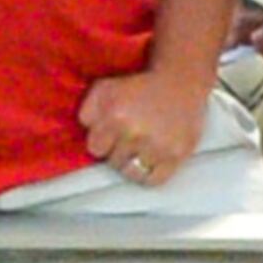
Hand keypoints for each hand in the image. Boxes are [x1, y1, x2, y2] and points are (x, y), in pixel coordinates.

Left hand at [81, 59, 210, 183]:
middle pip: (113, 163)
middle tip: (130, 139)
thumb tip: (85, 133)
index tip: (111, 136)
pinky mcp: (176, 154)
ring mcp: (156, 145)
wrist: (178, 82)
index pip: (95, 149)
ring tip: (139, 151)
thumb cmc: (140, 86)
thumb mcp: (104, 89)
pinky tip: (150, 161)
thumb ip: (87, 112)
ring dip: (132, 165)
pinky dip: (149, 175)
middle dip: (118, 152)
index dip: (103, 142)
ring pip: (132, 174)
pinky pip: (154, 180)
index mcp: (115, 114)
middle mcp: (135, 131)